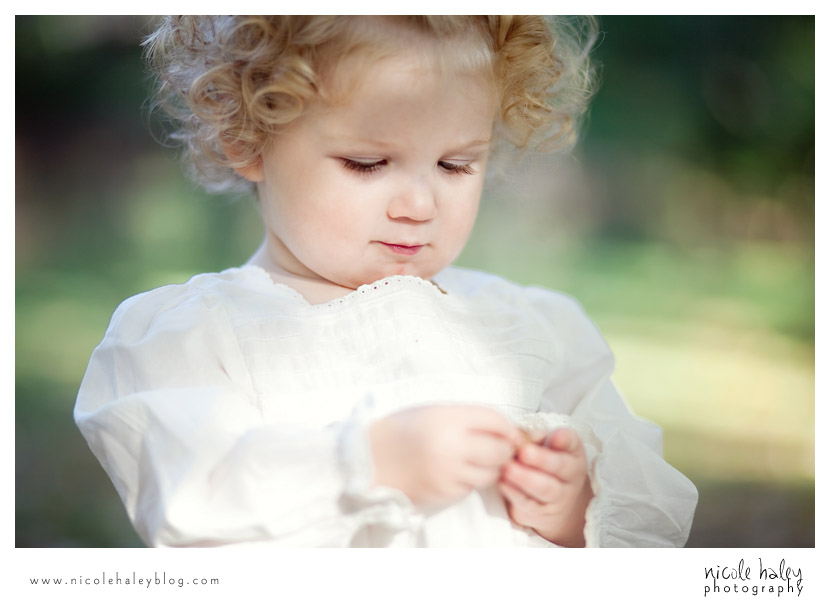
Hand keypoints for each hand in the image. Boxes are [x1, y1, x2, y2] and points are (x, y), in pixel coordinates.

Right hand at [369, 405, 522, 508]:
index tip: (508, 431)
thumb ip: (468, 418)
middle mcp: (451, 445)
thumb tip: (506, 432)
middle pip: (500, 450)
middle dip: (503, 449)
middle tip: (495, 447)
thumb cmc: (403, 430)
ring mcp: (449, 473)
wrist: (369, 459)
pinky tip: (454, 471)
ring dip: (489, 467)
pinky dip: (470, 480)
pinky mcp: (444, 493)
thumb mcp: (434, 412)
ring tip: (472, 459)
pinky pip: (472, 487)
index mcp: (448, 418)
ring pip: (491, 473)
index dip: (507, 427)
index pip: (495, 420)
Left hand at [498, 428, 592, 546]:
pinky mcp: (540, 513)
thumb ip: (532, 438)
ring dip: (526, 478)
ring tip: (508, 468)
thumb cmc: (543, 466)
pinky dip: (514, 493)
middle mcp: (570, 475)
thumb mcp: (543, 447)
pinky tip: (503, 483)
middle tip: (524, 451)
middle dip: (542, 459)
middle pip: (560, 466)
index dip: (564, 439)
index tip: (555, 436)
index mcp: (572, 454)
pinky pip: (528, 504)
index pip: (572, 443)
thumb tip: (516, 435)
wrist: (551, 504)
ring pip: (545, 488)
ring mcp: (558, 497)